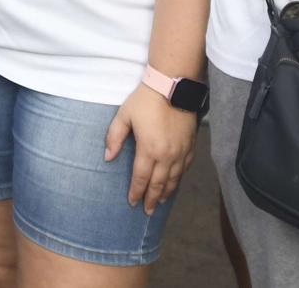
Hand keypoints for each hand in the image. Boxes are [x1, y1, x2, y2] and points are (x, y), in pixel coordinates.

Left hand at [104, 85, 197, 211]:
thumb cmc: (146, 100)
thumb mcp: (124, 116)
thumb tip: (108, 157)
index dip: (137, 192)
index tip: (132, 202)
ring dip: (166, 193)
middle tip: (147, 211)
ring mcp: (181, 152)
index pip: (141, 178)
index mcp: (149, 149)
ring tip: (160, 202)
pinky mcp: (190, 146)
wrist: (173, 86)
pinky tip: (174, 183)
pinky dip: (178, 179)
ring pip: (174, 179)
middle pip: (159, 184)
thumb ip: (114, 137)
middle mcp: (167, 155)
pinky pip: (185, 169)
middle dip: (152, 199)